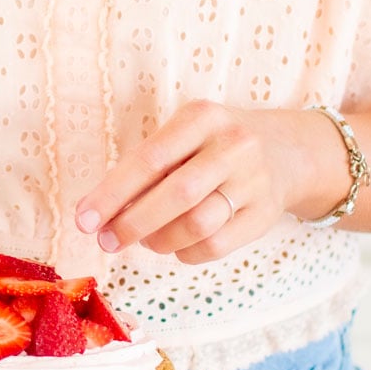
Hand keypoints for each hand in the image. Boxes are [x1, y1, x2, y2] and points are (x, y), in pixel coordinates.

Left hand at [74, 100, 345, 263]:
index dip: (112, 193)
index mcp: (202, 117)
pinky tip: (175, 245)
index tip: (83, 220)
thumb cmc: (213, 145)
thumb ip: (145, 167)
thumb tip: (97, 212)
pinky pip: (216, 246)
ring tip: (144, 240)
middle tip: (106, 240)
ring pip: (197, 224)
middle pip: (176, 194)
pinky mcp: (265, 214)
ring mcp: (255, 180)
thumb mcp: (184, 136)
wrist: (287, 150)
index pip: (150, 158)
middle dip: (133, 223)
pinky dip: (185, 252)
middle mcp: (233, 145)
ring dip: (159, 240)